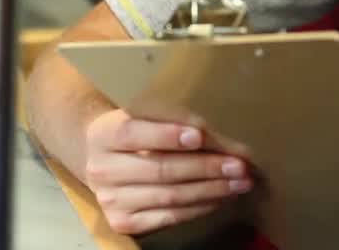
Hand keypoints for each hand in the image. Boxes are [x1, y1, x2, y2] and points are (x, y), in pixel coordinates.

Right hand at [83, 109, 253, 235]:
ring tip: (240, 182)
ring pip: (169, 196)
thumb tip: (223, 140)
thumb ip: (176, 121)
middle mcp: (102, 170)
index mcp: (104, 134)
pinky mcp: (123, 223)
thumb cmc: (134, 129)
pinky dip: (200, 207)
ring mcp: (111, 200)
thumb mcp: (146, 115)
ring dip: (211, 189)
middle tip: (240, 164)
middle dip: (205, 167)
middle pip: (160, 169)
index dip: (166, 135)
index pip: (134, 134)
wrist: (97, 156)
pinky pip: (169, 217)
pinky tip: (221, 197)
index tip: (199, 136)